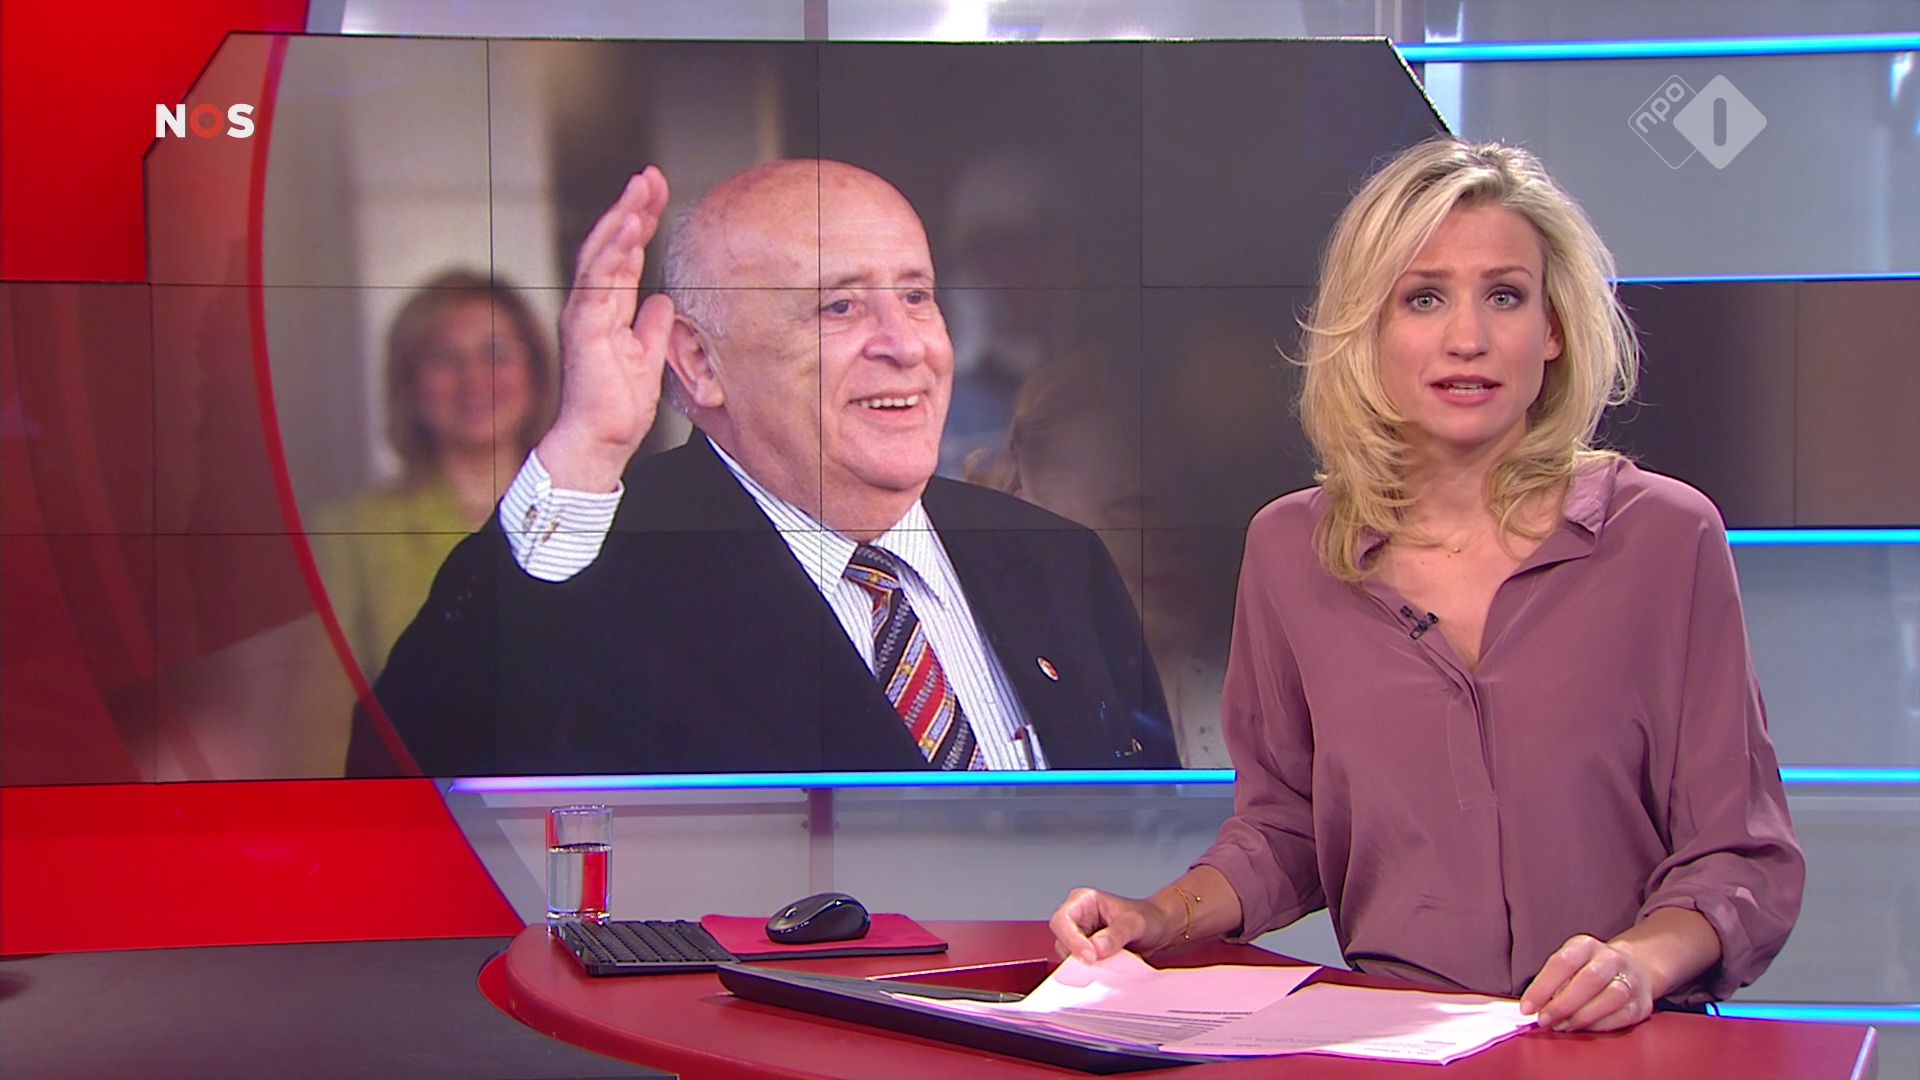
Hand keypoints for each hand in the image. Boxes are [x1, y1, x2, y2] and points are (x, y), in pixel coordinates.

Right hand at [537, 166, 677, 491]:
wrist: (601, 439)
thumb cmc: (618, 404)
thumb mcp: (647, 356)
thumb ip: (652, 325)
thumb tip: (663, 300)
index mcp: (608, 308)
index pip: (624, 254)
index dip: (640, 222)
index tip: (657, 193)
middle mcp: (592, 304)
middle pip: (610, 244)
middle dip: (630, 207)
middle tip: (649, 175)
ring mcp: (584, 313)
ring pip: (600, 254)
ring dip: (621, 219)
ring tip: (640, 189)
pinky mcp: (584, 328)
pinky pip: (597, 281)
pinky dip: (612, 251)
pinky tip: (628, 227)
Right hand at [1049, 887, 1176, 964]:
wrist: (1159, 931)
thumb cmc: (1148, 919)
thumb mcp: (1136, 923)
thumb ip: (1117, 934)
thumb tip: (1097, 948)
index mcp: (1083, 901)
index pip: (1062, 920)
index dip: (1072, 939)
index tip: (1090, 956)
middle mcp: (1077, 917)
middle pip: (1062, 940)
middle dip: (1078, 954)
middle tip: (1099, 964)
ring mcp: (1080, 936)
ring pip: (1068, 956)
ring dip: (1085, 964)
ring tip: (1109, 963)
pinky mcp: (1086, 952)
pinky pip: (1079, 965)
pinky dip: (1090, 970)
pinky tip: (1107, 968)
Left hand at [1521, 934, 1655, 1032]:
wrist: (1633, 969)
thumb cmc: (1589, 970)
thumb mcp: (1569, 965)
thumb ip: (1553, 983)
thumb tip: (1535, 1007)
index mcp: (1586, 946)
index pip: (1562, 962)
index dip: (1542, 987)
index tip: (1527, 1008)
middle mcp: (1611, 959)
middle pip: (1590, 979)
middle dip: (1563, 1004)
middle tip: (1545, 1020)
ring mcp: (1630, 980)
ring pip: (1611, 997)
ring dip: (1583, 1016)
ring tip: (1564, 1026)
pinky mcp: (1641, 1003)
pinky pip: (1623, 1015)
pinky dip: (1600, 1025)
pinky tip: (1584, 1028)